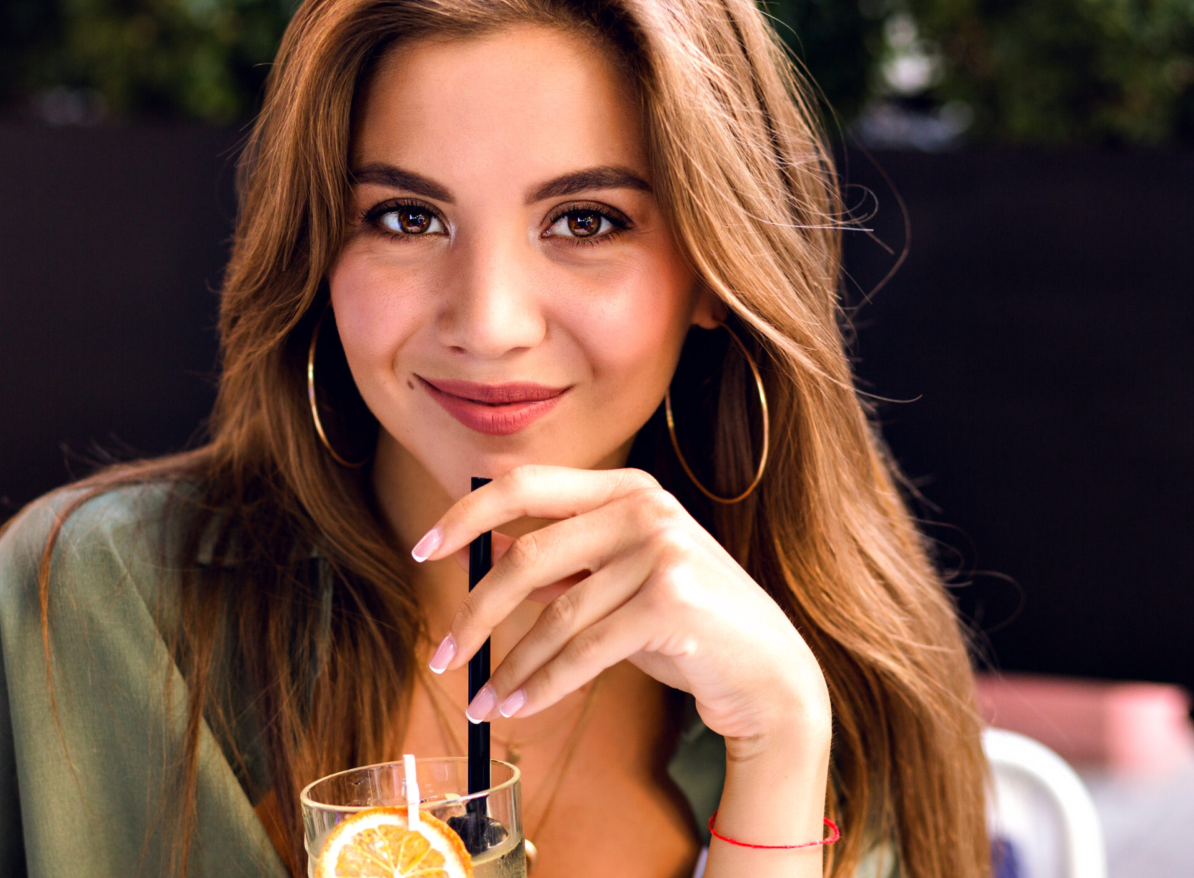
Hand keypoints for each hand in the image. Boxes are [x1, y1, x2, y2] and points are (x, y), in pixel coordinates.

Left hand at [413, 465, 830, 752]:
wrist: (769, 676)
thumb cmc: (686, 630)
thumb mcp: (623, 581)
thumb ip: (568, 561)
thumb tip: (491, 548)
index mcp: (627, 488)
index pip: (526, 484)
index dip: (466, 514)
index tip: (424, 549)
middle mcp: (646, 507)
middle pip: (528, 556)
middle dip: (475, 613)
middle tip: (443, 657)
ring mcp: (664, 551)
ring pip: (555, 615)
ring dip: (509, 666)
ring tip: (481, 701)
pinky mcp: (672, 603)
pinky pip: (584, 650)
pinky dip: (543, 684)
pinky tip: (519, 707)